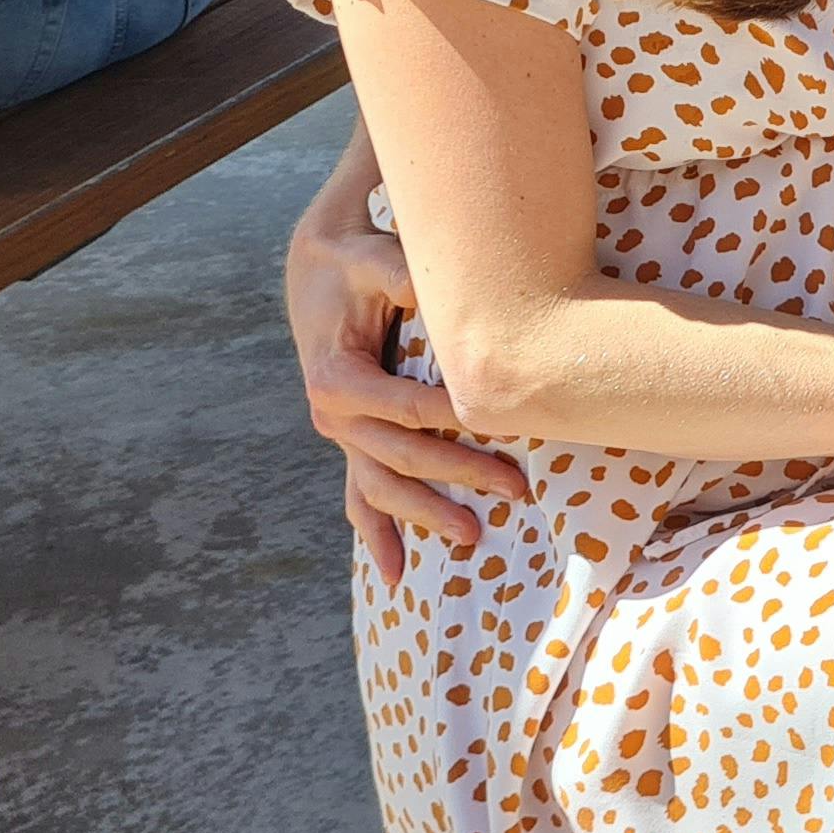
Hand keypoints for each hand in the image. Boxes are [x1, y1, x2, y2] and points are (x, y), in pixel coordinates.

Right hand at [284, 206, 526, 580]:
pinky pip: (361, 493)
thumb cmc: (355, 262)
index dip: (456, 420)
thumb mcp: (375, 259)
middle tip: (515, 490)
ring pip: (381, 487)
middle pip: (401, 457)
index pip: (407, 409)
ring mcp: (341, 433)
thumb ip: (402, 275)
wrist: (318, 267)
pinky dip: (377, 533)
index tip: (503, 428)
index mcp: (337, 379)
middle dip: (457, 477)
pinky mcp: (352, 438)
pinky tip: (398, 572)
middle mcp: (332, 414)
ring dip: (424, 516)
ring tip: (474, 538)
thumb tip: (434, 287)